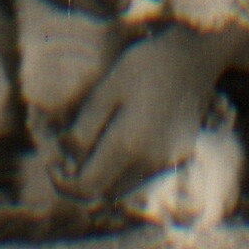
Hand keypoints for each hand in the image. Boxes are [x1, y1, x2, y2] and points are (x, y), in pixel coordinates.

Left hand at [56, 26, 229, 202]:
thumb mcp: (106, 90)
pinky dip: (127, 164)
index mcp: (127, 146)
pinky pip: (144, 172)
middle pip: (105, 191)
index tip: (53, 162)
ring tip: (97, 141)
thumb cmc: (146, 66)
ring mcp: (167, 161)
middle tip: (71, 150)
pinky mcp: (179, 155)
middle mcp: (149, 163)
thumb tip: (66, 156)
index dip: (63, 183)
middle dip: (84, 178)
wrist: (196, 57)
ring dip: (106, 173)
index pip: (87, 187)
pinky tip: (126, 134)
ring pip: (125, 185)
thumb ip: (84, 129)